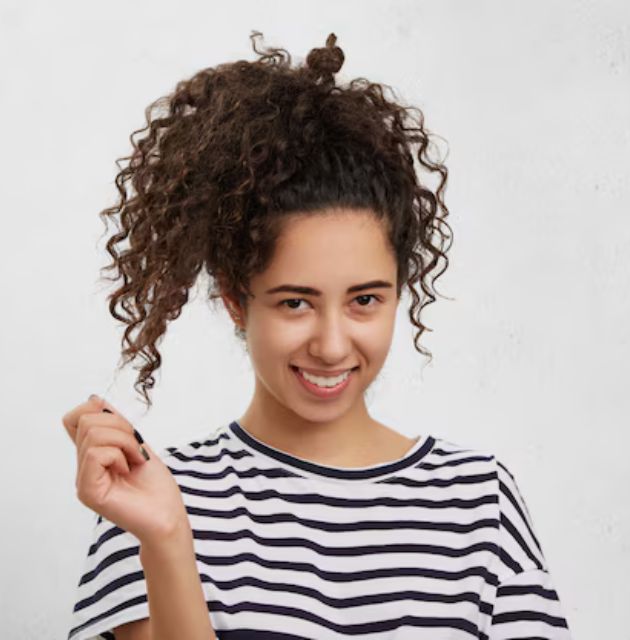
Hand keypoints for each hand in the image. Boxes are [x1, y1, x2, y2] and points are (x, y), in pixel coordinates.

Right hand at [62, 395, 188, 544]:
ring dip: (124, 441)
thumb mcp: (136, 444)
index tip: (125, 428)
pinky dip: (120, 455)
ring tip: (135, 460)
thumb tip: (94, 399)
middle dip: (121, 426)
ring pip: (93, 434)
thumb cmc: (156, 486)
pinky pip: (96, 454)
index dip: (97, 411)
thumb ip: (116, 425)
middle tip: (136, 449)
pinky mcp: (88, 491)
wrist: (168, 516)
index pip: (74, 418)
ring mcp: (83, 480)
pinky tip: (128, 470)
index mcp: (92, 455)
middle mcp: (82, 467)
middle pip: (87, 420)